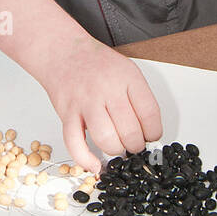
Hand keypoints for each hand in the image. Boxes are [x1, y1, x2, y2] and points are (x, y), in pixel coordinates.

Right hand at [40, 37, 161, 173]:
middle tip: (133, 144)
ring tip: (117, 147)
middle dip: (135, 145)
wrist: (63, 51)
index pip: (150, 114)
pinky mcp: (67, 113)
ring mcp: (86, 102)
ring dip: (115, 150)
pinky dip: (85, 159)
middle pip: (130, 131)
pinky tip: (94, 164)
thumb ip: (138, 98)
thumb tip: (149, 130)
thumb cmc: (95, 63)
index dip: (153, 132)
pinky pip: (75, 143)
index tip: (151, 137)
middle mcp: (107, 89)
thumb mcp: (126, 70)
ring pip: (106, 139)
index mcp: (127, 78)